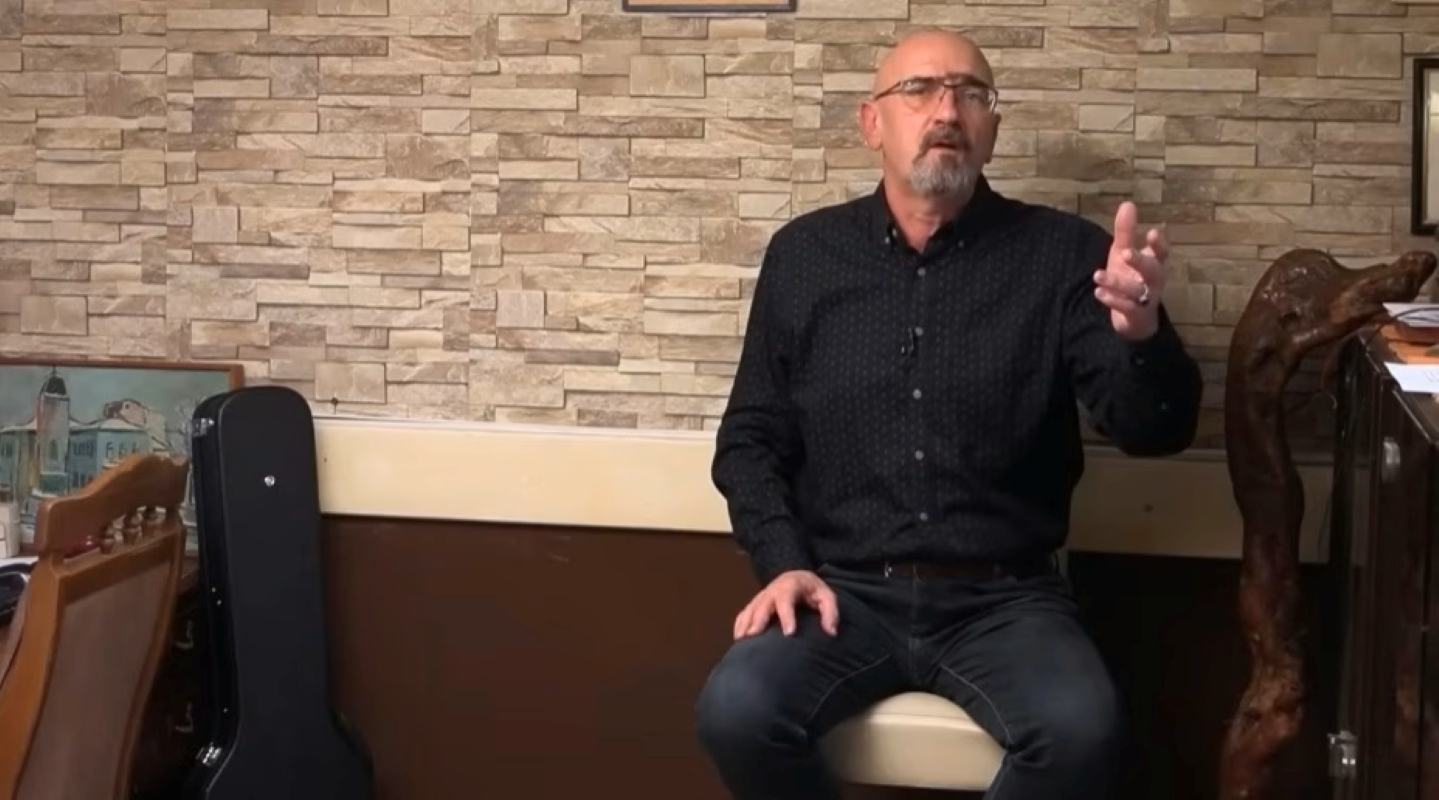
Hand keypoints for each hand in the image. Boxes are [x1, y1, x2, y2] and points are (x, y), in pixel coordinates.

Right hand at [733, 569, 838, 639]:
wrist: (796, 577)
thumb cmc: (812, 590)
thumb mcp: (826, 596)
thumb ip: (830, 612)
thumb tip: (831, 632)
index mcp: (790, 586)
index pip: (786, 600)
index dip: (787, 616)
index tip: (789, 633)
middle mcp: (771, 591)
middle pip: (762, 605)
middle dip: (758, 621)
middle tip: (754, 636)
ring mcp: (761, 598)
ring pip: (750, 610)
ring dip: (745, 625)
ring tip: (742, 641)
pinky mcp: (754, 605)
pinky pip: (743, 614)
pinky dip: (740, 626)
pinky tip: (739, 640)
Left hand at [1094, 201, 1166, 340]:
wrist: (1136, 317)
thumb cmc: (1131, 277)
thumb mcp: (1124, 253)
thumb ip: (1126, 231)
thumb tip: (1128, 203)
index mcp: (1154, 263)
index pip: (1160, 252)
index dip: (1158, 244)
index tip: (1152, 232)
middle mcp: (1154, 280)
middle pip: (1151, 270)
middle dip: (1140, 261)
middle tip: (1126, 252)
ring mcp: (1147, 299)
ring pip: (1135, 290)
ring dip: (1116, 282)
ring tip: (1097, 275)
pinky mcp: (1136, 315)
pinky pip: (1127, 308)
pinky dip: (1114, 300)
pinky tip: (1099, 293)